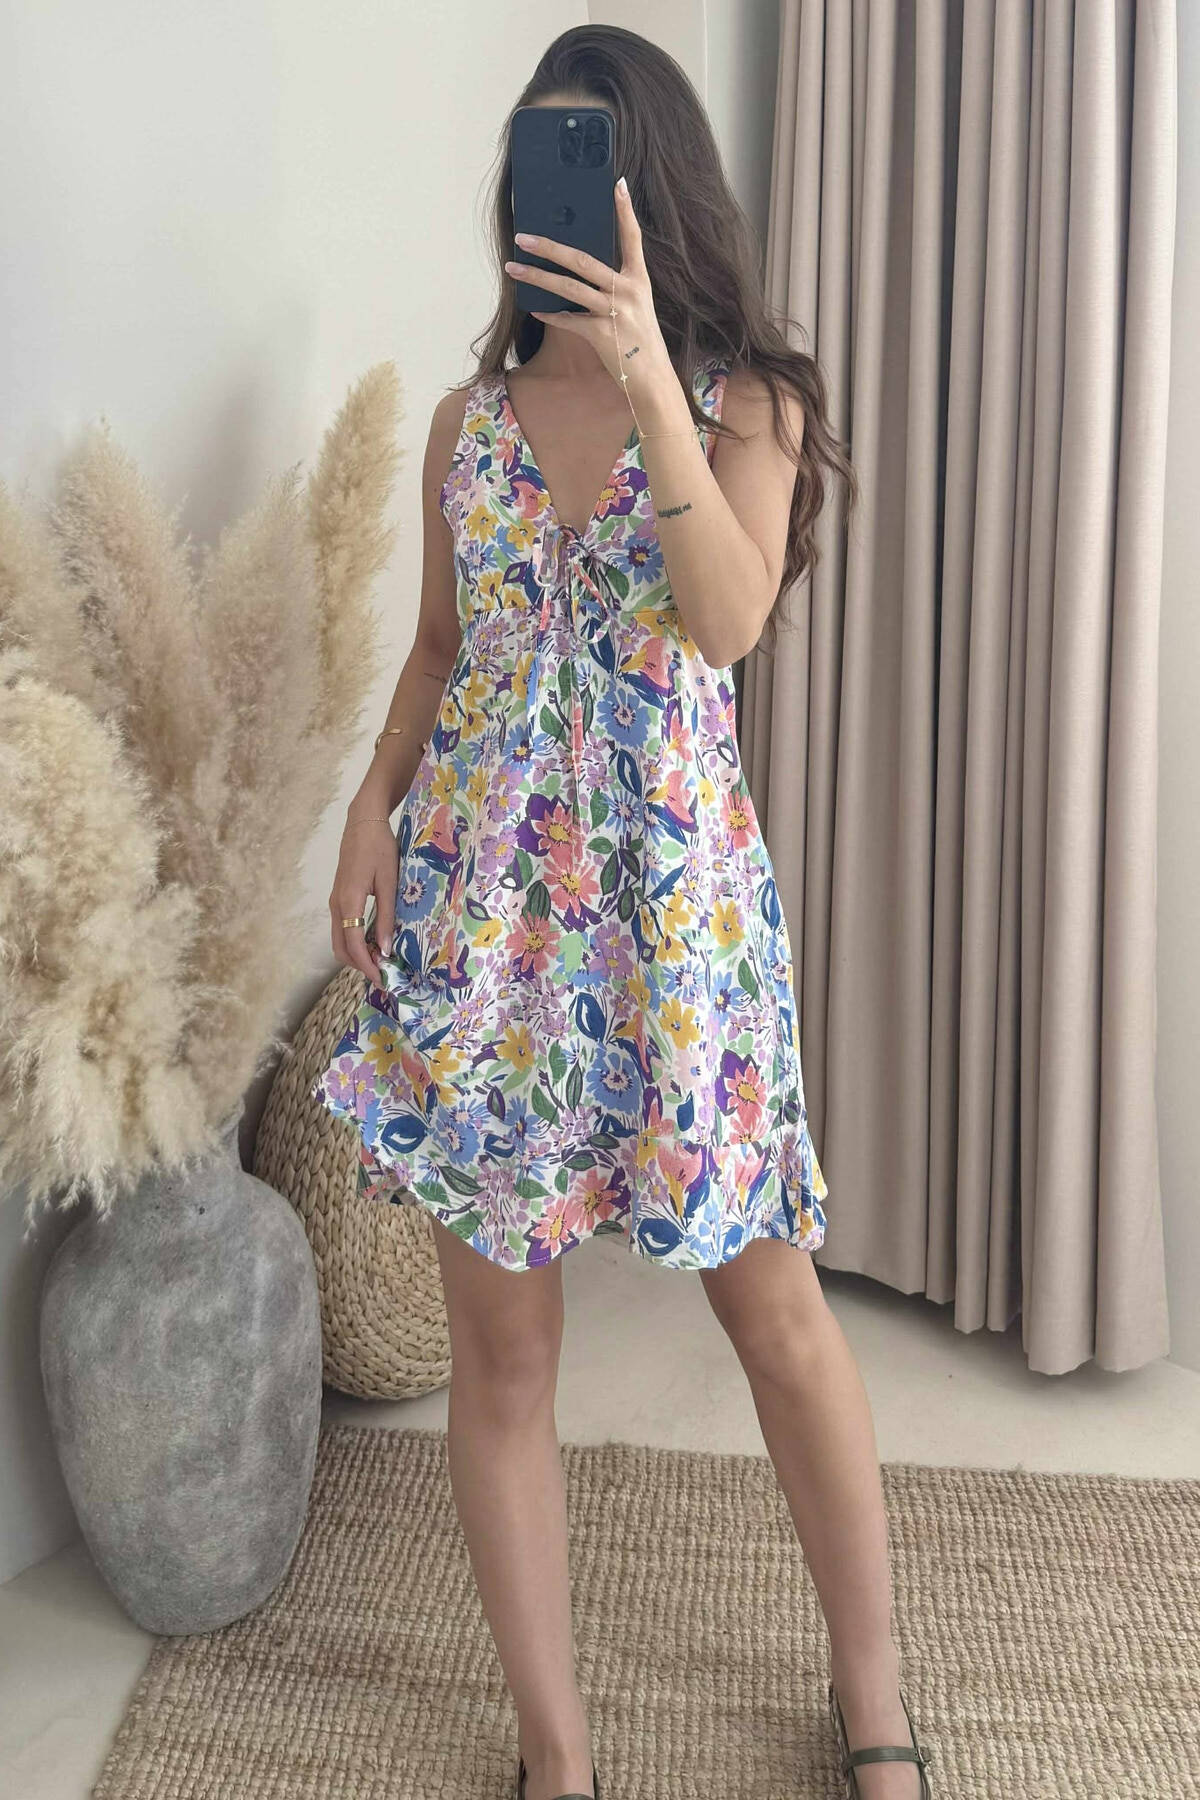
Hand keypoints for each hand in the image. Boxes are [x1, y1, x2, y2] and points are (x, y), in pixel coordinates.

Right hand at [329, 818, 398, 984]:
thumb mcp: (389, 882)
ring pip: (340, 939)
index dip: (367, 966)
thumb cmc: (379, 848)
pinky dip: (356, 941)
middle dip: (360, 965)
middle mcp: (336, 905)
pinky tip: (375, 941)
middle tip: (384, 974)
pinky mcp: (339, 898)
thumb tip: (386, 950)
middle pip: (341, 948)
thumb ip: (386, 916)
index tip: (383, 981)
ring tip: (382, 960)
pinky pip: (343, 928)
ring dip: (358, 954)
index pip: (354, 945)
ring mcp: (335, 902)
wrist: (363, 822)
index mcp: (348, 902)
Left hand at [504, 176, 674, 400]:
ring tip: (513, 268)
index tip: (618, 184)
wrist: (652, 378)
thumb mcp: (637, 307)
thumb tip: (582, 271)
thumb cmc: (640, 341)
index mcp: (638, 280)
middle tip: (524, 236)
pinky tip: (535, 308)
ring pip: (568, 288)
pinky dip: (550, 315)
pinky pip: (568, 320)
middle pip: (582, 260)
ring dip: (537, 277)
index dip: (626, 211)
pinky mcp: (601, 334)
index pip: (632, 238)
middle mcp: (627, 291)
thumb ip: (615, 287)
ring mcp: (614, 312)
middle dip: (549, 247)